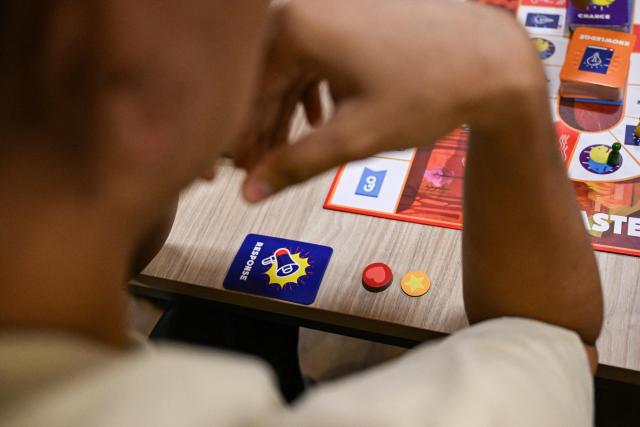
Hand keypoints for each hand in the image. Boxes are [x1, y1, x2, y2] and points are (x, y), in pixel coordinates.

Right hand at [239, 0, 543, 201]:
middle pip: (266, 77)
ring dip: (285, 112)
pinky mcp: (353, 15)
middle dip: (262, 127)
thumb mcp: (353, 136)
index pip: (247, 90)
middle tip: (258, 168)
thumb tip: (251, 192)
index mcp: (296, 27)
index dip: (241, 137)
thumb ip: (295, 165)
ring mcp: (332, 7)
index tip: (238, 170)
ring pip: (291, 69)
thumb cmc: (429, 90)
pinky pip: (316, 57)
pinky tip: (317, 120)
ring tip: (284, 152)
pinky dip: (312, 91)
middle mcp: (307, 7)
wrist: (492, 60)